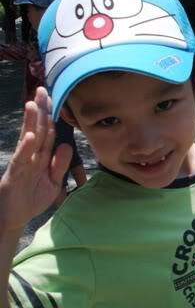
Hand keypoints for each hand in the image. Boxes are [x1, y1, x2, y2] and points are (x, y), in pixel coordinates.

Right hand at [0, 88, 71, 231]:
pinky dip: (26, 147)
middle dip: (40, 110)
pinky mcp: (16, 174)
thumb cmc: (32, 197)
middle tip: (42, 89)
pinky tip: (30, 135)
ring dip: (31, 122)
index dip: (51, 116)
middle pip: (38, 129)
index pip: (48, 132)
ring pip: (28, 139)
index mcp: (41, 156)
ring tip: (33, 104)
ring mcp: (22, 163)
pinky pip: (22, 159)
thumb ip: (59, 164)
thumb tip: (67, 145)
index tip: (53, 97)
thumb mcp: (53, 181)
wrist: (14, 217)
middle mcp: (31, 155)